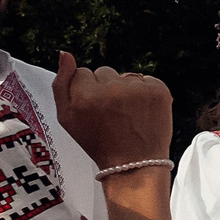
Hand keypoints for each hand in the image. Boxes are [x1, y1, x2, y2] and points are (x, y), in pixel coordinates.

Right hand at [54, 51, 173, 171]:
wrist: (134, 164)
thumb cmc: (98, 142)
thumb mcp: (67, 119)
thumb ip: (60, 84)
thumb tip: (65, 54)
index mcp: (85, 96)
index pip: (82, 73)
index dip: (87, 92)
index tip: (94, 111)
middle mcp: (111, 90)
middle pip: (104, 72)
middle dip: (105, 89)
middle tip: (111, 116)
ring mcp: (138, 89)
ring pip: (125, 76)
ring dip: (126, 91)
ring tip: (127, 116)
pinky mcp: (159, 91)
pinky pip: (146, 80)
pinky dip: (145, 93)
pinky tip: (142, 113)